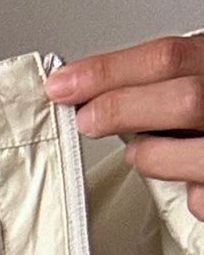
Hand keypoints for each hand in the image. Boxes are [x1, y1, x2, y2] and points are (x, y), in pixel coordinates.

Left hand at [47, 32, 203, 220]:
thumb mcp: (199, 78)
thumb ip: (165, 81)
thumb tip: (92, 92)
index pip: (169, 57)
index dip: (109, 70)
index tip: (64, 84)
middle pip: (182, 99)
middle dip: (122, 109)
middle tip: (86, 119)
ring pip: (188, 154)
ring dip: (149, 154)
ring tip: (145, 150)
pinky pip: (200, 198)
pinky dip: (184, 190)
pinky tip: (188, 176)